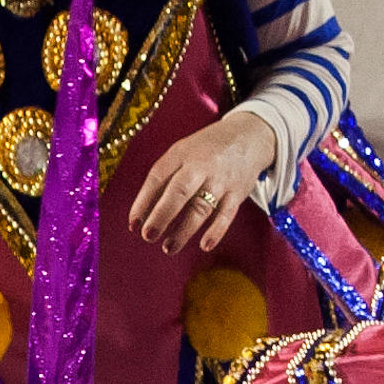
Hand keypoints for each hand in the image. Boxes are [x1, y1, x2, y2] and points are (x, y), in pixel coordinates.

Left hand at [134, 108, 277, 254]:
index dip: (143, 202)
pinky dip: (216, 231)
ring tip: (168, 247)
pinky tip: (205, 245)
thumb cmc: (207, 150)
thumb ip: (164, 177)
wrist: (250, 136)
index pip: (158, 177)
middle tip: (148, 236)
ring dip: (184, 230)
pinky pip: (226, 214)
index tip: (133, 224)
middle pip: (179, 191)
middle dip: (162, 215)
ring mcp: (220, 180)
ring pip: (201, 207)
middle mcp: (201, 166)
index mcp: (181, 154)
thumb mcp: (183, 152)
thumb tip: (143, 212)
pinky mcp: (237, 193)